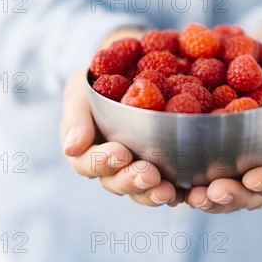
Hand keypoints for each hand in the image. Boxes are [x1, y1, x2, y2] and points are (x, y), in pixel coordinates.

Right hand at [59, 28, 183, 206]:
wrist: (131, 68)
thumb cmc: (99, 81)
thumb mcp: (80, 90)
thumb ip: (76, 116)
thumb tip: (71, 147)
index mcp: (87, 151)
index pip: (89, 164)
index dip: (103, 162)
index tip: (121, 152)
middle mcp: (112, 167)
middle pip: (117, 183)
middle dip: (132, 181)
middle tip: (149, 174)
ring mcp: (138, 169)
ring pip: (143, 191)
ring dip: (153, 193)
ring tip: (167, 189)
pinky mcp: (165, 167)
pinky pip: (171, 186)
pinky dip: (180, 191)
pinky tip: (191, 191)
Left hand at [185, 24, 261, 212]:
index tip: (252, 179)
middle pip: (250, 193)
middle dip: (231, 197)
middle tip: (210, 194)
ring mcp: (240, 162)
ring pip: (224, 190)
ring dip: (207, 197)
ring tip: (190, 196)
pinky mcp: (215, 149)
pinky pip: (202, 168)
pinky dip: (188, 178)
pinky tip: (172, 179)